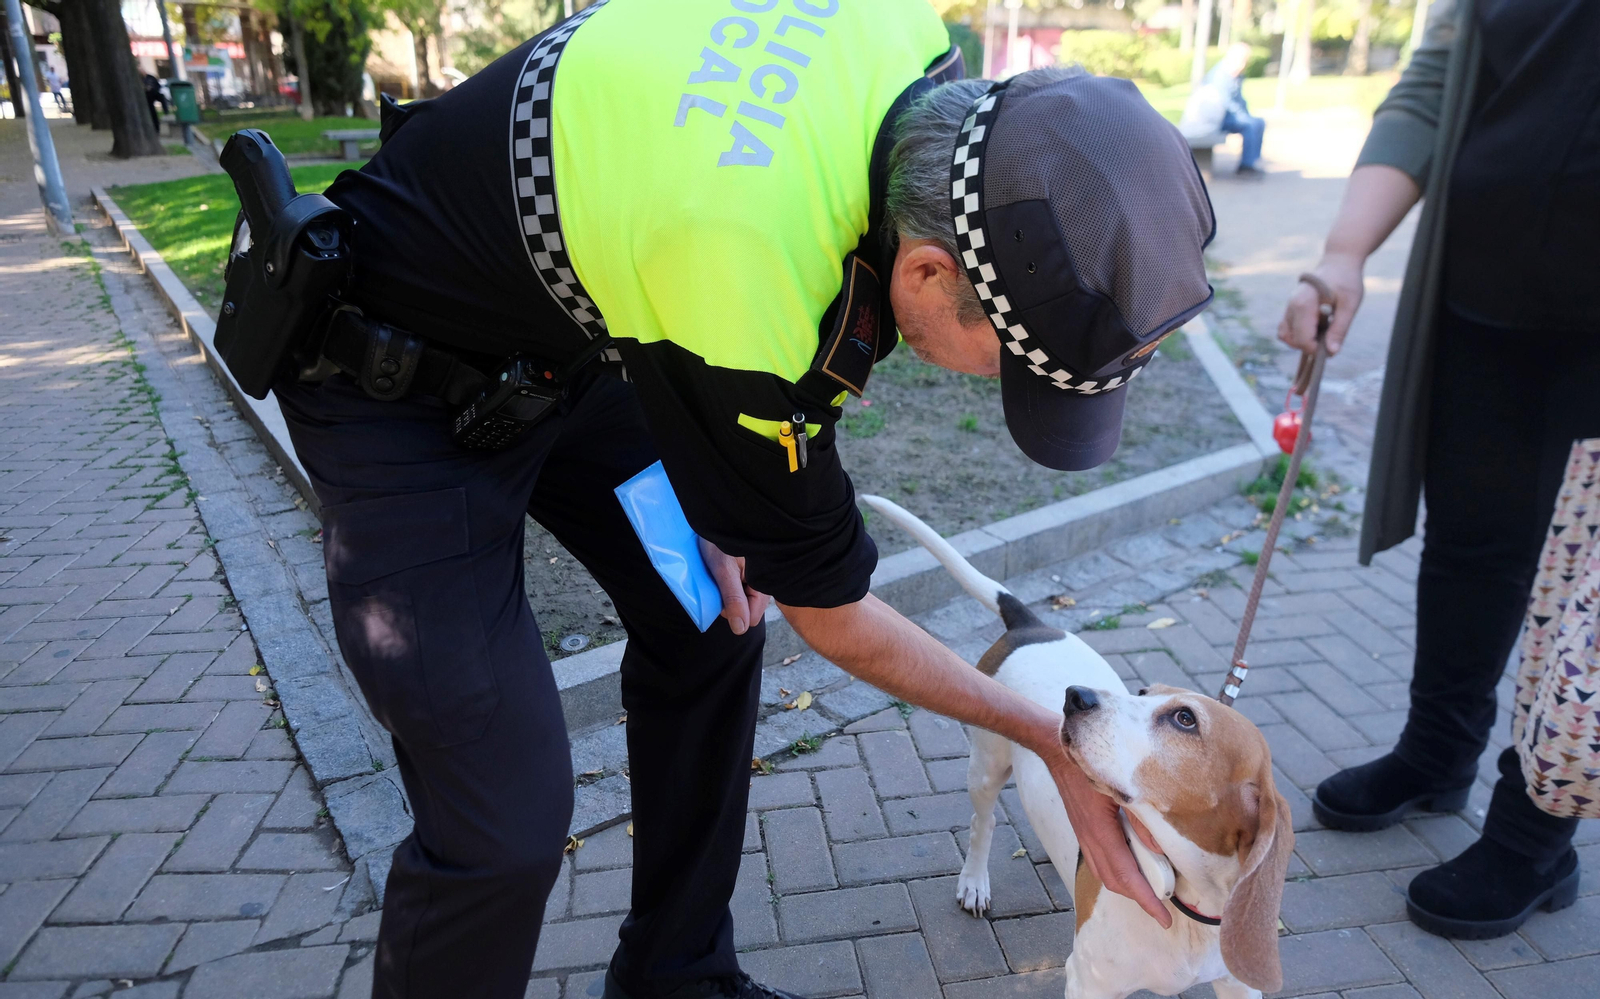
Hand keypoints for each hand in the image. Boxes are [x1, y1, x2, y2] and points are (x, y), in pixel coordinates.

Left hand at [698, 537, 769, 635]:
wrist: (714, 520)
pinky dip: (726, 584)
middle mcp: (763, 582)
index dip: (733, 610)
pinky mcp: (748, 574)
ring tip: (721, 570)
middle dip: (731, 601)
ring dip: (727, 591)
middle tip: (720, 578)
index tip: (722, 590)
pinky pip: (738, 590)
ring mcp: (756, 578)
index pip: (752, 618)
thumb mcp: (724, 571)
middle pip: (747, 610)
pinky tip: (723, 568)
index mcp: (764, 582)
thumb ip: (734, 600)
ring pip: (741, 601)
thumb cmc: (719, 541)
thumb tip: (740, 629)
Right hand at [1039, 737, 1171, 927]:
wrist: (1057, 749)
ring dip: (1127, 887)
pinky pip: (1100, 861)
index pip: (1126, 875)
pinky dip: (1117, 872)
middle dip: (1139, 899)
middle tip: (1162, 909)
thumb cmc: (1090, 763)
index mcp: (1100, 830)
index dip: (1146, 900)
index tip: (1163, 919)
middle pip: (1114, 881)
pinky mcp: (1082, 829)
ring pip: (1105, 873)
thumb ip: (1140, 819)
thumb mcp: (1120, 787)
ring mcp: (1083, 835)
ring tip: (1150, 892)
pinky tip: (1131, 867)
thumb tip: (1159, 849)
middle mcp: (1089, 838)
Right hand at [1278, 253, 1363, 356]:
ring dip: (1301, 341)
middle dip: (1308, 345)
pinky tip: (1316, 328)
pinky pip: (1287, 328)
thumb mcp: (1350, 305)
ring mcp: (1288, 306)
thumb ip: (1339, 329)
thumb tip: (1331, 352)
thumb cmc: (1346, 281)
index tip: (1330, 347)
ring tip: (1321, 333)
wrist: (1339, 262)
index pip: (1301, 338)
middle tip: (1328, 338)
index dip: (1315, 348)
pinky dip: (1298, 334)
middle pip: (1291, 339)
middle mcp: (1291, 306)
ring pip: (1285, 335)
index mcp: (1304, 304)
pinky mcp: (1290, 308)